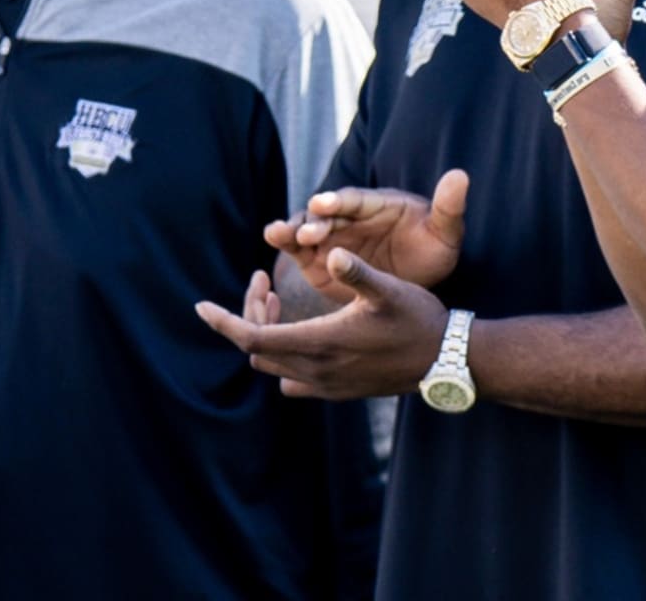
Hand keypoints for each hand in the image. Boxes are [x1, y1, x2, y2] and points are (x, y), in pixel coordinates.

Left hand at [195, 249, 448, 399]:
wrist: (445, 360)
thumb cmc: (418, 319)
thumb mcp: (390, 289)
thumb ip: (357, 273)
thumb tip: (330, 254)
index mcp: (320, 343)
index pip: (252, 338)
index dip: (223, 322)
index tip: (200, 306)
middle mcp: (316, 370)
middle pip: (257, 348)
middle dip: (249, 315)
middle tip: (262, 283)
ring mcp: (326, 385)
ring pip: (273, 364)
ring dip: (266, 334)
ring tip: (279, 302)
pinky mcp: (338, 390)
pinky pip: (292, 380)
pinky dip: (283, 356)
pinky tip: (300, 333)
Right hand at [265, 169, 468, 301]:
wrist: (418, 280)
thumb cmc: (432, 250)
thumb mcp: (445, 232)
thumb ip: (449, 208)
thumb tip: (461, 175)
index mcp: (379, 205)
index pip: (357, 199)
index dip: (340, 200)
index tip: (326, 201)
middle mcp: (351, 215)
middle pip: (328, 213)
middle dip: (316, 220)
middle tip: (308, 231)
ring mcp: (333, 235)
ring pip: (308, 227)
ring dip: (293, 229)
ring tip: (276, 234)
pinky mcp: (318, 258)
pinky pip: (298, 248)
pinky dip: (285, 242)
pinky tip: (273, 240)